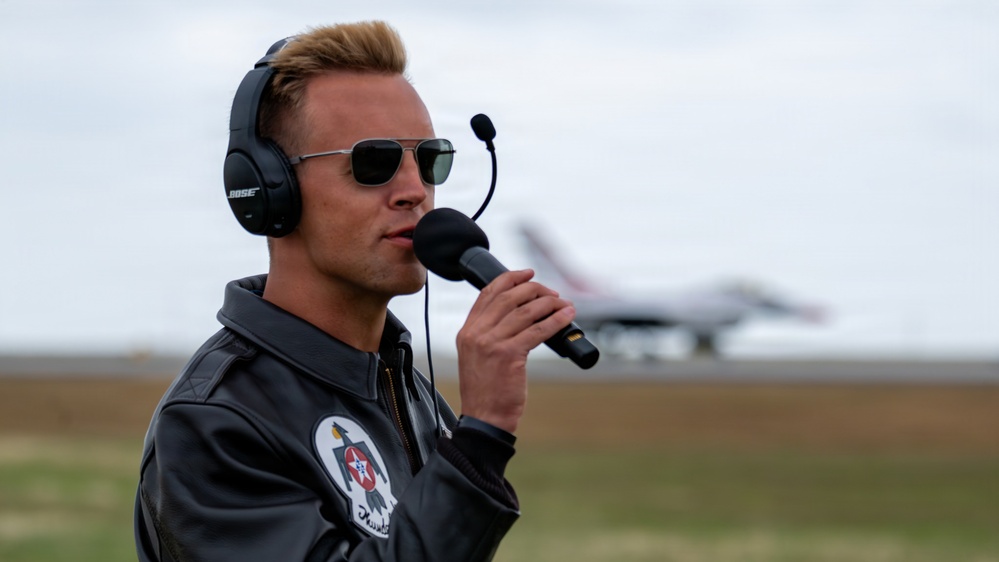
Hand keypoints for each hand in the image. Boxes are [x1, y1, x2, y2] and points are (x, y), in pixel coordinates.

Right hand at [456, 269, 575, 433]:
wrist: (484, 418)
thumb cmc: (486, 391)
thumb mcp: (477, 356)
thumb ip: (489, 334)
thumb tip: (520, 314)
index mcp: (467, 331)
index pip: (488, 293)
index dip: (510, 279)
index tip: (527, 274)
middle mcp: (477, 333)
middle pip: (509, 297)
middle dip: (535, 289)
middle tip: (552, 293)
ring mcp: (492, 343)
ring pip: (526, 311)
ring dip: (550, 303)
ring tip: (564, 303)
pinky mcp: (510, 355)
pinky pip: (538, 330)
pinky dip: (556, 320)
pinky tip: (567, 317)